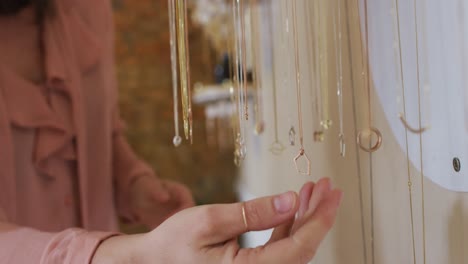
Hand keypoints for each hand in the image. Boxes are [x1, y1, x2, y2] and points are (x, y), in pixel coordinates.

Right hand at [93, 178, 341, 263]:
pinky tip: (292, 204)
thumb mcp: (211, 221)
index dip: (319, 220)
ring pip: (292, 248)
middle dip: (317, 216)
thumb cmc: (175, 243)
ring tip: (312, 189)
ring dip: (303, 218)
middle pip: (300, 249)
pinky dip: (287, 225)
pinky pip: (278, 248)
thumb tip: (291, 200)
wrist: (153, 261)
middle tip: (329, 187)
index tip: (332, 194)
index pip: (298, 248)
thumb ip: (253, 214)